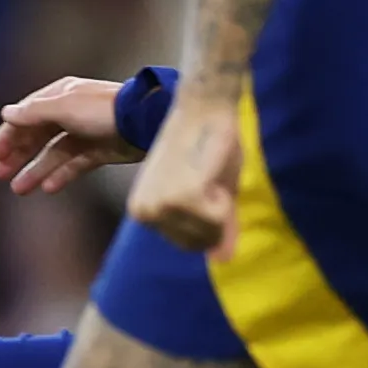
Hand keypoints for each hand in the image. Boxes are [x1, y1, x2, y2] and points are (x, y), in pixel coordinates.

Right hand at [0, 76, 137, 194]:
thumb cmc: (103, 110)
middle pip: (37, 136)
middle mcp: (70, 113)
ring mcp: (86, 133)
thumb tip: (6, 113)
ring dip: (35, 170)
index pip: (25, 116)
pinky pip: (74, 165)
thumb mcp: (64, 107)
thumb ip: (34, 112)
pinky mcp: (101, 151)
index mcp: (59, 97)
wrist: (146, 122)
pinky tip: (48, 188)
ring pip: (53, 154)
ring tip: (19, 189)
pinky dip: (60, 176)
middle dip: (18, 155)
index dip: (8, 135)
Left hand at [125, 83, 244, 254]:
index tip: (202, 183)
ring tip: (206, 173)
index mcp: (143, 212)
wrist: (203, 108)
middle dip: (216, 214)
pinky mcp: (180, 199)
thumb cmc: (207, 146)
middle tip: (206, 176)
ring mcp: (160, 207)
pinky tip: (209, 173)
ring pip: (210, 233)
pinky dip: (224, 199)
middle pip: (200, 243)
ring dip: (221, 205)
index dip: (210, 219)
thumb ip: (214, 227)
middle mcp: (144, 214)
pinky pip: (219, 221)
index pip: (191, 244)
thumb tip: (223, 259)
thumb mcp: (209, 193)